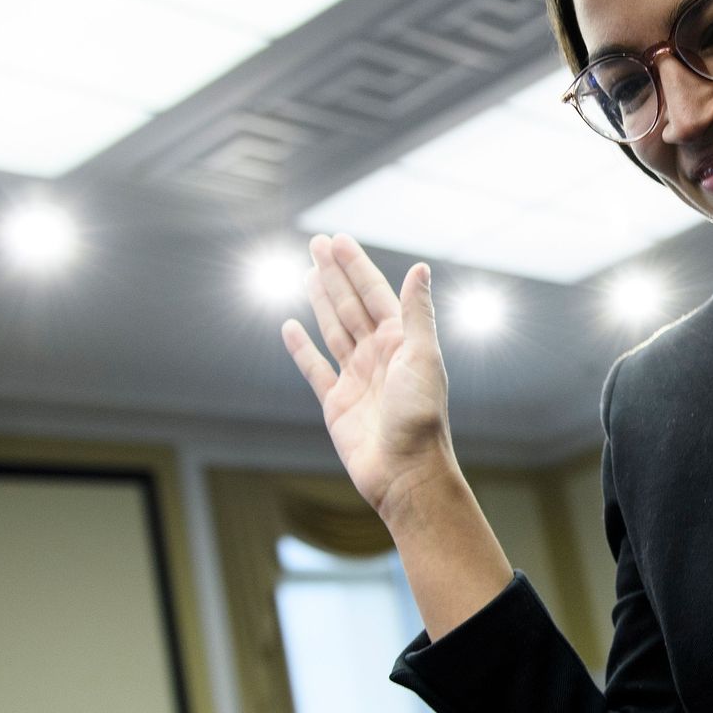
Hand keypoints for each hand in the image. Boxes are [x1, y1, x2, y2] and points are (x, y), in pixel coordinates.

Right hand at [280, 234, 452, 517]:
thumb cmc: (420, 417)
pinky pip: (315, 368)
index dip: (356, 266)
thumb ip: (416, 313)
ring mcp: (357, 378)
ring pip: (334, 330)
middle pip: (351, 305)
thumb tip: (420, 268)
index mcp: (402, 342)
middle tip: (316, 243)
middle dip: (334, 274)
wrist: (405, 472)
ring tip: (308, 273)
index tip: (338, 240)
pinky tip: (291, 326)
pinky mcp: (337, 403)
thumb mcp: (422, 357)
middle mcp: (380, 356)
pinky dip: (302, 348)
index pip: (374, 294)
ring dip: (321, 301)